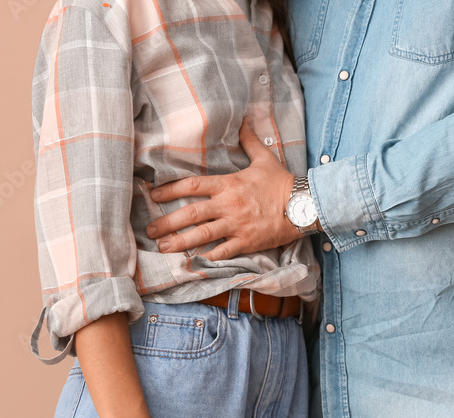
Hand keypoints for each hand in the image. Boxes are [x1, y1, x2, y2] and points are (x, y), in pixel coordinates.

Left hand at [146, 116, 300, 260]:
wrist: (304, 204)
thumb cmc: (282, 182)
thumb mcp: (263, 158)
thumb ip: (248, 140)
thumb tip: (244, 118)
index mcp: (228, 184)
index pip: (191, 186)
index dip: (168, 190)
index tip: (152, 195)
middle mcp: (228, 205)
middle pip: (190, 214)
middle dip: (166, 223)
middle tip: (149, 230)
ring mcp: (236, 225)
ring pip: (201, 235)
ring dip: (179, 242)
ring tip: (162, 248)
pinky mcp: (246, 242)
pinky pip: (222, 252)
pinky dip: (206, 258)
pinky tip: (191, 262)